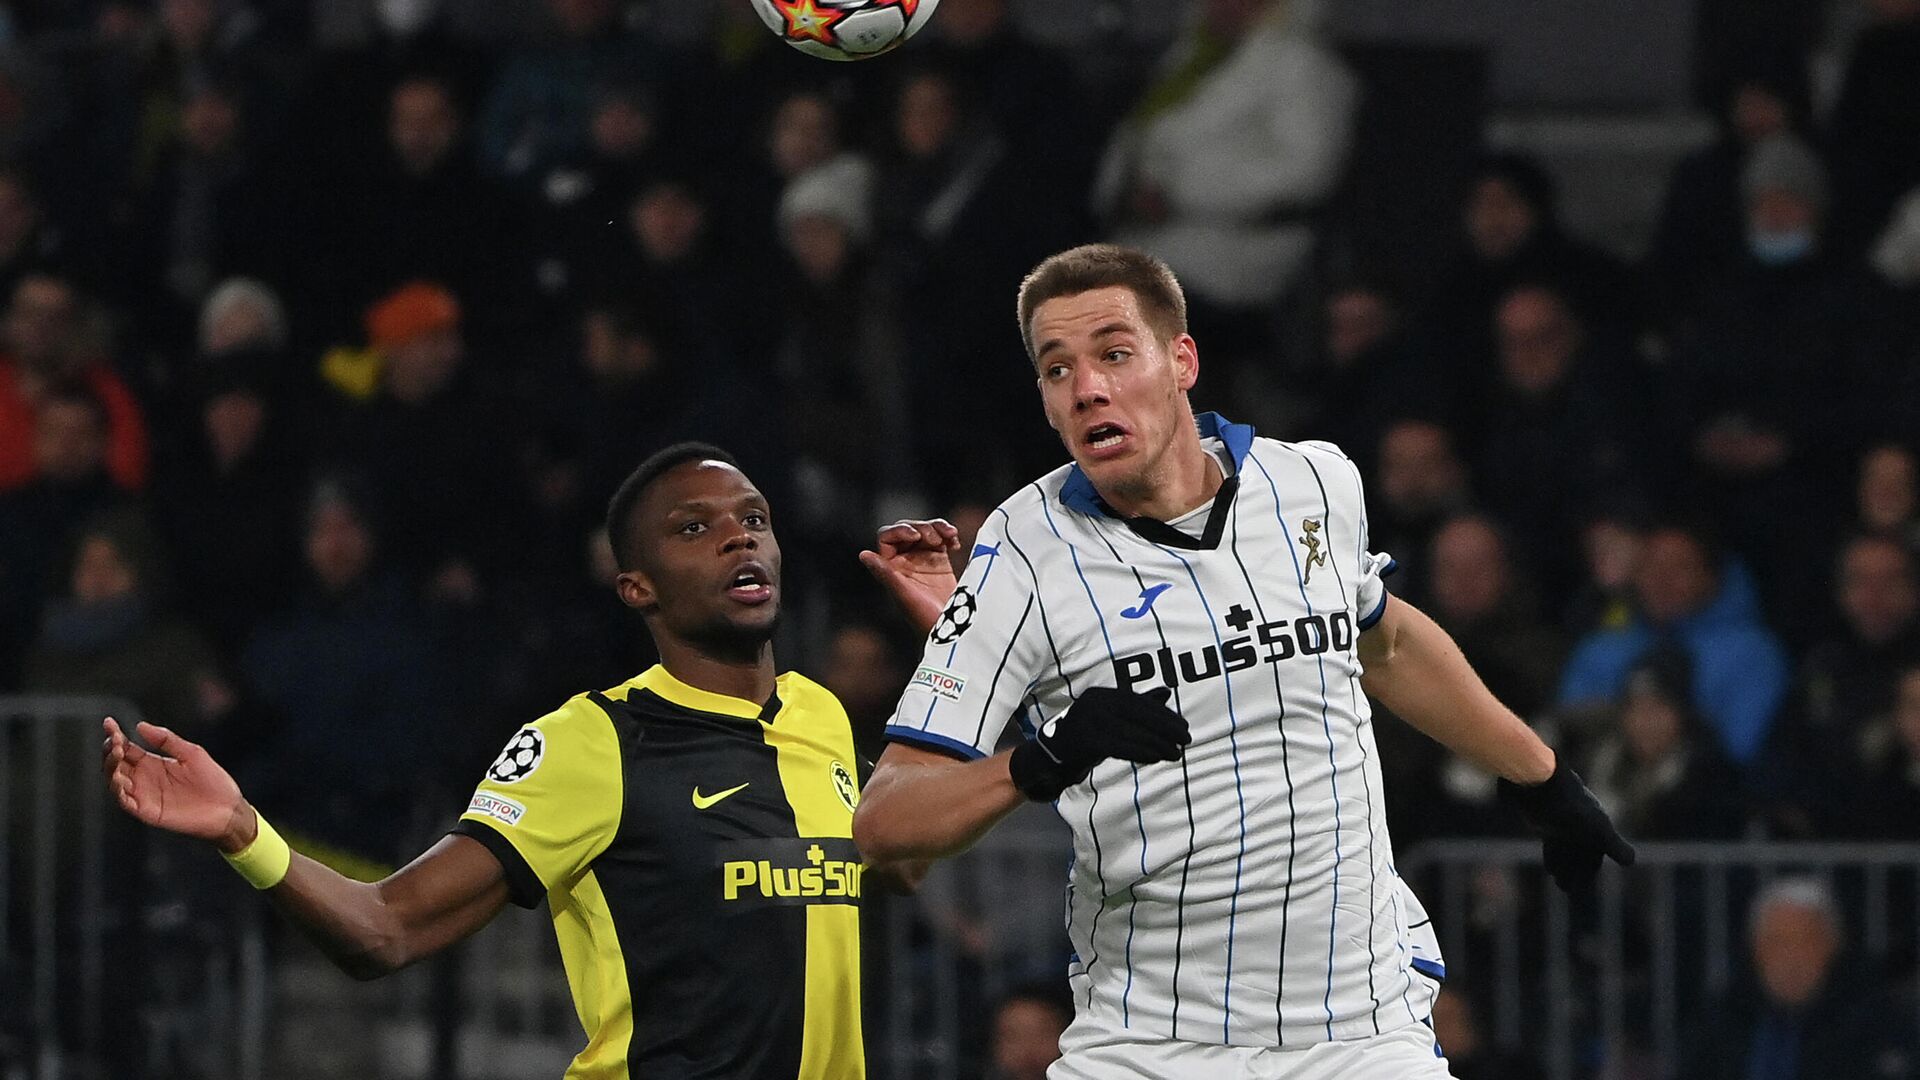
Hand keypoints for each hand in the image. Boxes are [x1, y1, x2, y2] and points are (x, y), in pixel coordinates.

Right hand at [102, 717, 254, 850]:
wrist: (227, 808)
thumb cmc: (212, 780)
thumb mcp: (191, 753)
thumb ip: (166, 740)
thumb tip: (140, 725)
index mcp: (152, 763)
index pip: (126, 747)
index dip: (115, 735)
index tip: (109, 722)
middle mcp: (143, 778)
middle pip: (115, 763)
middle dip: (110, 750)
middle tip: (115, 739)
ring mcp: (143, 795)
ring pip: (115, 781)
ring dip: (110, 767)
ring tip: (117, 754)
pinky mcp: (147, 811)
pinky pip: (125, 801)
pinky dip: (117, 790)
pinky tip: (119, 777)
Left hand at [860, 519, 961, 635]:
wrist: (953, 631)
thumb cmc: (926, 619)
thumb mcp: (905, 595)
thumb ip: (886, 574)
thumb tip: (862, 554)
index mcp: (890, 568)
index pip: (886, 538)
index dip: (899, 531)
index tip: (916, 536)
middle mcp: (904, 562)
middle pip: (907, 530)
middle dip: (922, 528)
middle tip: (936, 539)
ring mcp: (922, 560)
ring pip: (924, 531)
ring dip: (937, 528)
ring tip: (950, 536)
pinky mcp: (940, 562)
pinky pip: (941, 539)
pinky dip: (948, 536)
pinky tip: (955, 544)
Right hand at [1009, 686, 1189, 801]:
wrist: (1049, 760)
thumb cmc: (1085, 739)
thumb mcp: (1112, 720)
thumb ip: (1137, 706)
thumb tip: (1166, 692)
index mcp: (1101, 694)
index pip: (1139, 702)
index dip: (1164, 714)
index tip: (1183, 727)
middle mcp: (1094, 702)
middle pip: (1138, 714)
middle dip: (1165, 727)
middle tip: (1186, 740)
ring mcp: (1087, 720)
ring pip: (1131, 731)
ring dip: (1157, 743)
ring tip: (1176, 753)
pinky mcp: (1085, 740)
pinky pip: (1120, 746)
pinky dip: (1141, 752)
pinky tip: (1156, 758)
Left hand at [1497, 759, 1635, 892]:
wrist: (1540, 783)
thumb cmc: (1569, 805)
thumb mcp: (1595, 827)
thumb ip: (1613, 844)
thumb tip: (1632, 862)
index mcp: (1596, 826)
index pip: (1595, 855)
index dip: (1589, 873)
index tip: (1582, 890)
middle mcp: (1581, 826)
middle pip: (1582, 855)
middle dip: (1577, 874)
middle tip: (1569, 891)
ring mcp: (1563, 823)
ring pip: (1567, 851)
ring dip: (1565, 868)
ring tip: (1560, 885)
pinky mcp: (1545, 820)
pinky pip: (1553, 843)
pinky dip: (1554, 857)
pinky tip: (1551, 869)